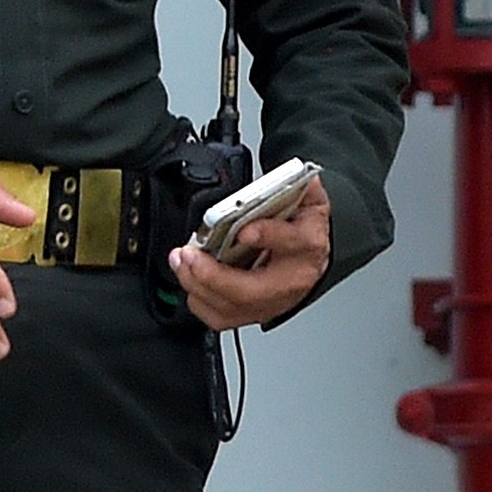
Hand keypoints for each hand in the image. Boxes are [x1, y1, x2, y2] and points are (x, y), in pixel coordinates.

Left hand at [169, 172, 331, 331]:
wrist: (310, 256)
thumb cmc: (303, 230)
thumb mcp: (307, 200)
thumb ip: (297, 185)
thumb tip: (290, 174)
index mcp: (307, 245)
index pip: (291, 241)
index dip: (267, 235)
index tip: (243, 230)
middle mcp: (290, 280)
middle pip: (251, 290)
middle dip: (213, 275)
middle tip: (190, 255)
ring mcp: (272, 302)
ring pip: (231, 307)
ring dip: (198, 286)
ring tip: (181, 261)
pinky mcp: (254, 313)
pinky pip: (220, 317)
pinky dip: (198, 299)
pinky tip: (190, 278)